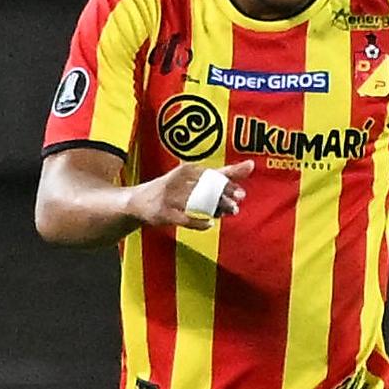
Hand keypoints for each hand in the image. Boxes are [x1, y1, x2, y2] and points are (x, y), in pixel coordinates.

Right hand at [130, 159, 253, 229]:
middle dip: (223, 199)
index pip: (211, 175)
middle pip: (206, 190)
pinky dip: (199, 223)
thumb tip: (251, 165)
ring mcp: (170, 197)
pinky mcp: (164, 213)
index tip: (241, 194)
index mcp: (187, 169)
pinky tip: (209, 224)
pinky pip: (186, 219)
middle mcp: (177, 181)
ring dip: (214, 211)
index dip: (228, 185)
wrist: (137, 202)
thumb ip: (223, 173)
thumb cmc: (172, 188)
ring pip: (197, 204)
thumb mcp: (195, 177)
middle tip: (235, 207)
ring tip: (224, 215)